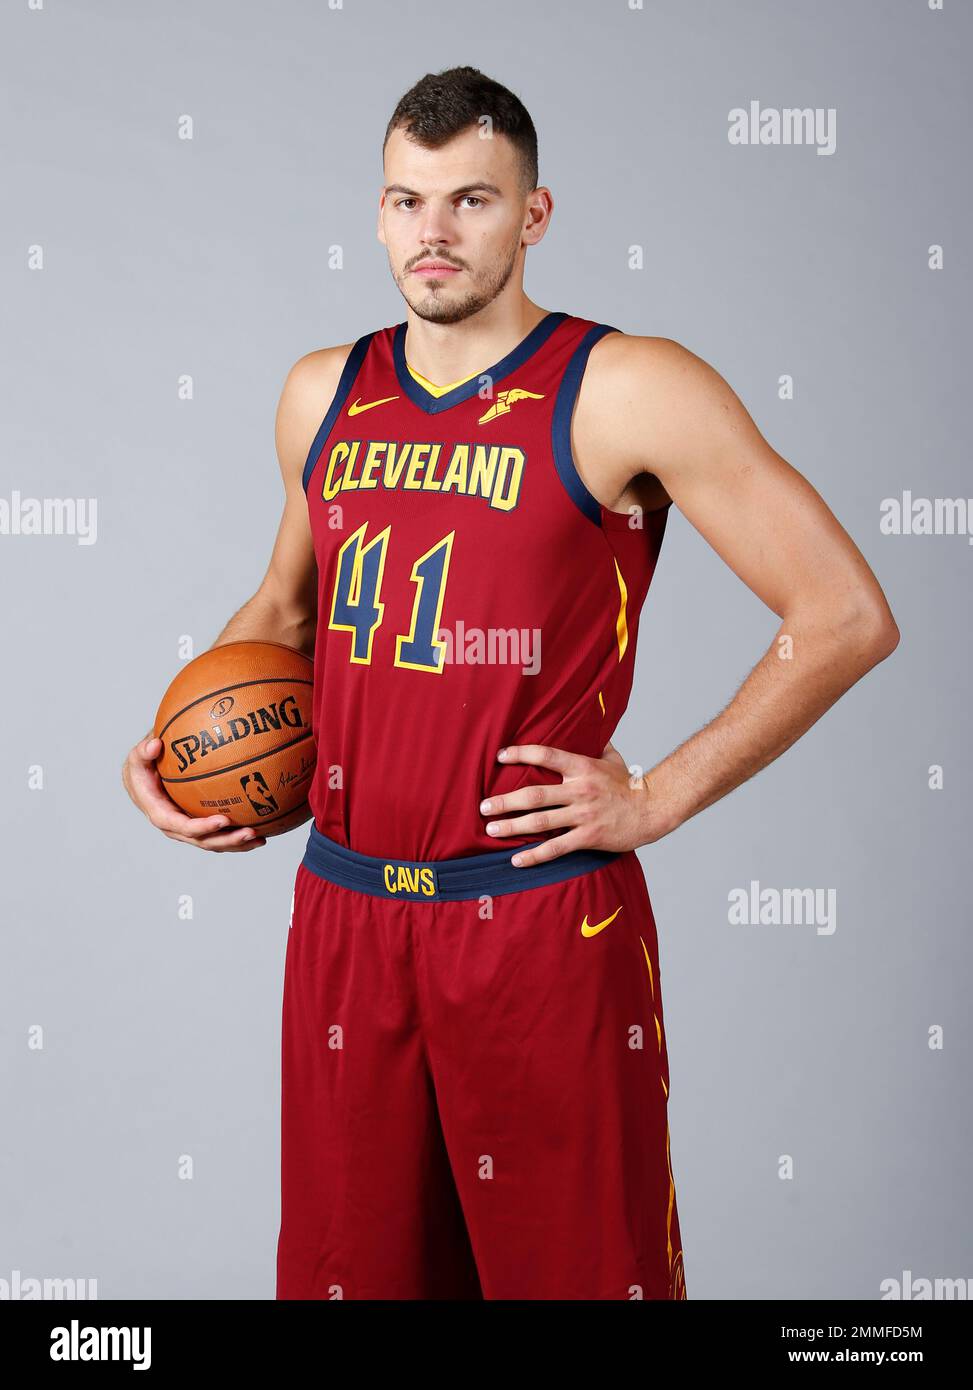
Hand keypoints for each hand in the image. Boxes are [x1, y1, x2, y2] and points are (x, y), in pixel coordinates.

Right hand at [122, 734, 266, 850]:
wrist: (143, 778)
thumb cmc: (143, 766)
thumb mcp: (138, 757)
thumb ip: (143, 751)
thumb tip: (154, 744)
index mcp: (160, 814)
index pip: (182, 826)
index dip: (202, 827)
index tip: (224, 820)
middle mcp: (176, 827)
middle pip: (203, 840)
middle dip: (227, 840)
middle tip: (250, 832)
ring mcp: (189, 828)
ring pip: (214, 842)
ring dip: (237, 843)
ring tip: (260, 839)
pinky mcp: (199, 826)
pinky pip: (219, 835)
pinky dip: (237, 836)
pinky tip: (260, 832)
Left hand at [479, 741, 652, 867]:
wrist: (653, 809)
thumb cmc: (630, 784)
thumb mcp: (613, 758)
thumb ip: (595, 744)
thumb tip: (587, 726)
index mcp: (583, 767)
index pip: (546, 755)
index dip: (521, 753)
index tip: (500, 757)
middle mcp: (580, 790)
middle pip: (534, 794)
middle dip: (505, 801)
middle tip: (483, 807)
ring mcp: (583, 815)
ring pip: (540, 821)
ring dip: (512, 826)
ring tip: (491, 829)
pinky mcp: (589, 837)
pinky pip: (556, 847)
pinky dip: (535, 855)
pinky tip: (517, 859)